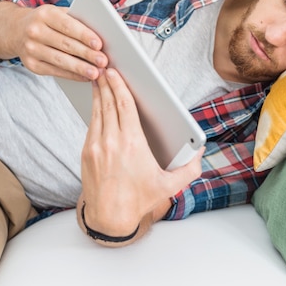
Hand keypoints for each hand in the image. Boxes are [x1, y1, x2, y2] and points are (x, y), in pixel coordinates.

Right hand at [0, 1, 107, 79]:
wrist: (16, 31)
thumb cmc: (47, 22)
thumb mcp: (57, 13)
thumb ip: (76, 20)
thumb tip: (101, 33)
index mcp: (45, 14)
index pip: (68, 26)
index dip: (84, 35)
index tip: (99, 44)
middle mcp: (35, 31)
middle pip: (65, 44)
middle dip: (86, 54)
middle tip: (103, 61)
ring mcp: (30, 49)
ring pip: (60, 60)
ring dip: (80, 68)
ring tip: (96, 73)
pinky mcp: (31, 65)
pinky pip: (55, 71)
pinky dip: (72, 75)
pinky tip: (85, 77)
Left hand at [78, 68, 203, 244]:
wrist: (109, 218)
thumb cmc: (139, 200)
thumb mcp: (169, 186)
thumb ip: (189, 169)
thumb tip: (200, 152)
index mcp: (133, 144)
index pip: (124, 106)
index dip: (119, 86)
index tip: (115, 72)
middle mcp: (112, 142)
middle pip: (109, 104)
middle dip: (107, 83)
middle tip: (105, 67)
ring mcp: (96, 147)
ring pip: (97, 112)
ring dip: (98, 94)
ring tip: (99, 79)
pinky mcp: (86, 153)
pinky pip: (91, 126)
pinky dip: (94, 111)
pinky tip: (97, 104)